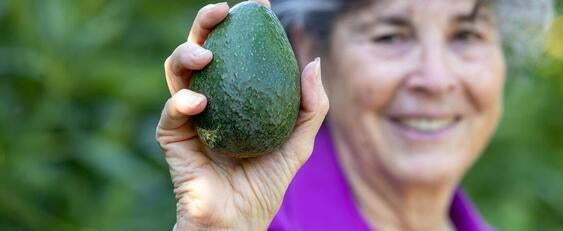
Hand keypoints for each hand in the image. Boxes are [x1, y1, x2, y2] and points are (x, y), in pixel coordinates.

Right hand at [156, 1, 328, 229]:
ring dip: (186, 55)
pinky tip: (198, 101)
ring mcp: (188, 116)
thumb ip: (311, 106)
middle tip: (223, 11)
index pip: (235, 52)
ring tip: (206, 55)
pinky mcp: (172, 138)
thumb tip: (314, 61)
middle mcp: (209, 98)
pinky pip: (171, 113)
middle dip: (206, 24)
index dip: (242, 26)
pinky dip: (181, 102)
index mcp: (235, 95)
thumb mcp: (298, 142)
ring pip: (176, 72)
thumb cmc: (266, 182)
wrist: (240, 220)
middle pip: (200, 50)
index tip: (259, 5)